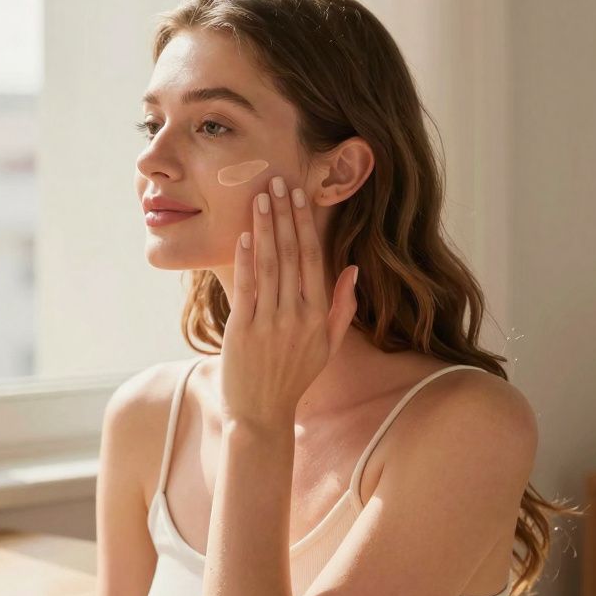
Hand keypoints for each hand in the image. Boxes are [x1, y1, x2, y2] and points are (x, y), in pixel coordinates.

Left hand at [220, 174, 358, 431]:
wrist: (260, 413)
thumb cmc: (293, 377)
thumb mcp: (327, 346)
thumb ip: (341, 308)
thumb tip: (353, 270)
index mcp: (318, 316)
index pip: (314, 259)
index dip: (305, 224)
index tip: (299, 196)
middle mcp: (297, 316)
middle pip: (292, 255)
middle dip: (285, 215)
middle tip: (277, 182)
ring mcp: (270, 322)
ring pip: (270, 265)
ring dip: (265, 228)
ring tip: (260, 198)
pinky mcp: (243, 330)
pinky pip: (247, 287)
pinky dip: (246, 259)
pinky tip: (245, 234)